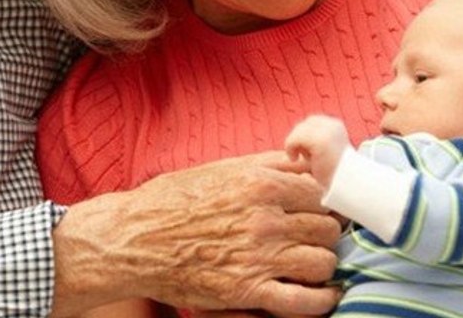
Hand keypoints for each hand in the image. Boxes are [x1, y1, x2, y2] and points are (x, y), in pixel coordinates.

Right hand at [52, 152, 341, 316]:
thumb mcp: (221, 168)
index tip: (319, 212)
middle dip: (324, 234)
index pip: (324, 192)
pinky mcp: (247, 291)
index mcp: (261, 183)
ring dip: (322, 265)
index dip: (326, 204)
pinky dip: (320, 301)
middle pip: (328, 227)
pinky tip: (320, 296)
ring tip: (310, 266)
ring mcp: (259, 255)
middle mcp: (265, 218)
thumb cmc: (172, 200)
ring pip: (324, 261)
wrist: (133, 238)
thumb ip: (267, 165)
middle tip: (313, 240)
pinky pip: (305, 301)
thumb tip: (305, 161)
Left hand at [284, 115, 348, 186]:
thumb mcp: (323, 153)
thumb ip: (309, 143)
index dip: (303, 137)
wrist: (344, 186)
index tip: (309, 154)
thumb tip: (284, 152)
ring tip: (305, 159)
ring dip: (295, 146)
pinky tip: (295, 159)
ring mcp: (327, 132)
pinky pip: (293, 140)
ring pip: (296, 132)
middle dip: (299, 141)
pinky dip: (290, 150)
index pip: (310, 122)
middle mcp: (333, 125)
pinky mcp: (319, 141)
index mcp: (335, 126)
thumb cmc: (332, 174)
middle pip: (302, 126)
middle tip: (306, 158)